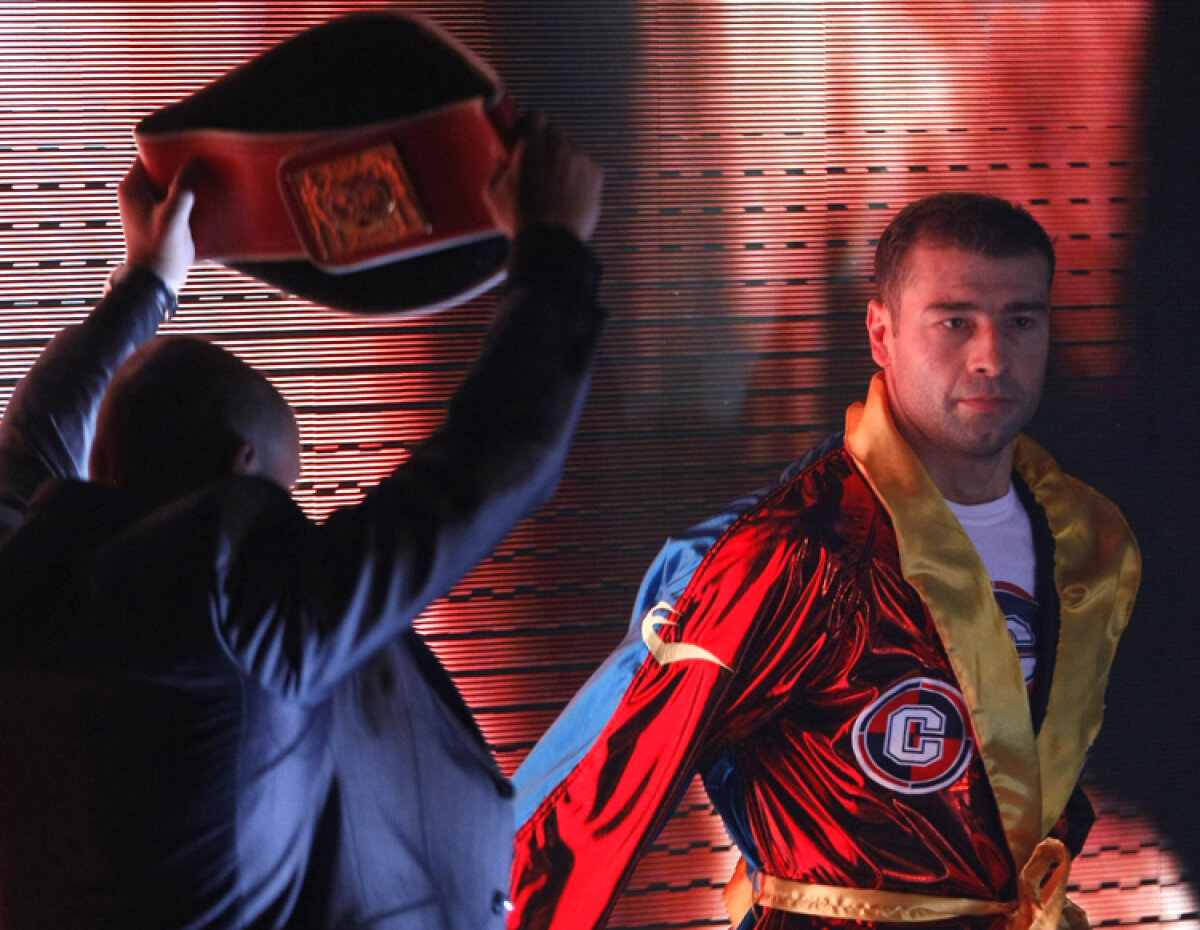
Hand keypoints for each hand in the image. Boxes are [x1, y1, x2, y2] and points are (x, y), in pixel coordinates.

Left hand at [118, 158, 196, 294]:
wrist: (153, 284)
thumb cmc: (159, 251)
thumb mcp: (173, 217)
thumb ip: (183, 189)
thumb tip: (196, 162)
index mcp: (132, 187)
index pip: (150, 155)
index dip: (171, 148)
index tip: (194, 145)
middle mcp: (137, 194)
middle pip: (162, 169)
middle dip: (184, 166)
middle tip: (207, 161)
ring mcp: (148, 207)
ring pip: (171, 185)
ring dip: (189, 184)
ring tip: (210, 178)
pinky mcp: (159, 220)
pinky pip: (175, 201)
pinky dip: (189, 199)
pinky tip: (206, 200)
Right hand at [486, 113, 602, 242]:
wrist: (551, 243)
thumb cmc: (521, 220)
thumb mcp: (494, 191)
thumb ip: (497, 165)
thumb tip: (501, 154)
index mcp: (533, 144)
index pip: (533, 117)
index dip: (526, 127)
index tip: (521, 139)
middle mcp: (560, 146)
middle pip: (554, 133)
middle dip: (545, 146)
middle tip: (535, 167)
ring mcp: (581, 160)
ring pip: (570, 152)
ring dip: (562, 163)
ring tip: (551, 191)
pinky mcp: (597, 176)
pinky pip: (585, 169)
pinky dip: (578, 179)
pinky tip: (566, 198)